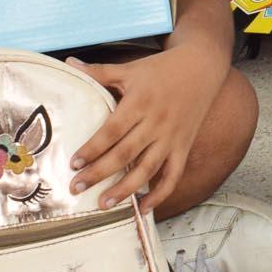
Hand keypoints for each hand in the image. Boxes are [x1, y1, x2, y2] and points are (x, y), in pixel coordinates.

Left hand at [65, 47, 226, 210]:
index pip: (112, 130)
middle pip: (125, 154)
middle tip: (77, 188)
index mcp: (140, 102)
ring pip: (148, 169)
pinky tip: (144, 208)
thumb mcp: (130, 68)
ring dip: (125, 189)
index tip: (73, 163)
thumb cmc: (162, 68)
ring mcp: (172, 137)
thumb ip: (99, 71)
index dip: (93, 148)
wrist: (203, 66)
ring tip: (104, 203)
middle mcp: (156, 123)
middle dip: (100, 173)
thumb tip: (68, 63)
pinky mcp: (184, 146)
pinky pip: (173, 175)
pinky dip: (160, 194)